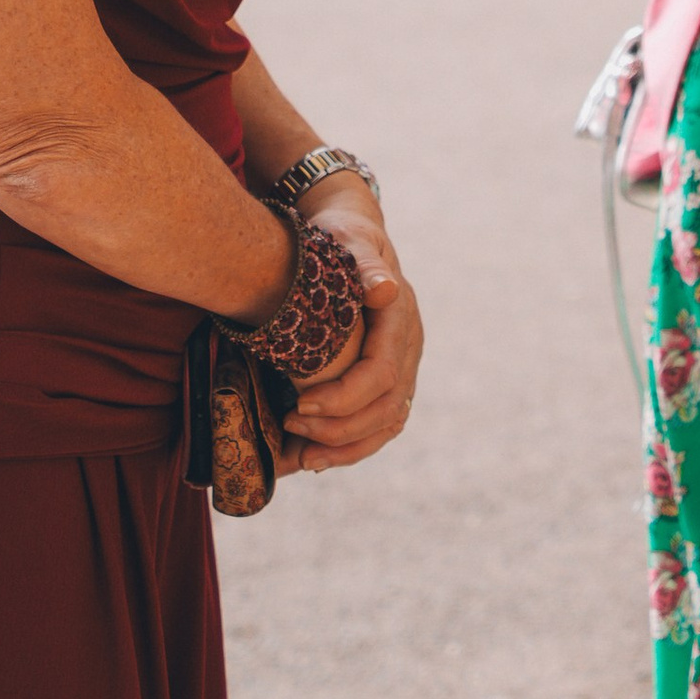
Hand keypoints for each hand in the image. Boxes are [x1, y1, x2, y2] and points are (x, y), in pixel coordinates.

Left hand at [283, 171, 424, 469]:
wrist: (352, 240)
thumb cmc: (342, 240)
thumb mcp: (350, 241)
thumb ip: (365, 264)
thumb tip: (385, 289)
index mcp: (401, 318)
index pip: (383, 374)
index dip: (344, 398)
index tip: (299, 404)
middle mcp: (409, 347)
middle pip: (388, 408)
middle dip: (339, 429)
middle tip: (291, 427)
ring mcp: (403, 365)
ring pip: (388, 424)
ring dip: (346, 448)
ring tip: (301, 458)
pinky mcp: (390, 379)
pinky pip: (380, 424)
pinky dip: (351, 446)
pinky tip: (315, 456)